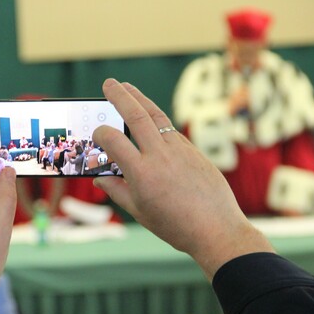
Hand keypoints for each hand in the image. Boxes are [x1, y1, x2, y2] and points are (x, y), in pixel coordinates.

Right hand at [92, 79, 273, 279]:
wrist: (217, 230)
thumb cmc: (175, 226)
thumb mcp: (140, 211)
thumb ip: (117, 191)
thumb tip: (100, 179)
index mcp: (141, 173)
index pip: (113, 140)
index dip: (100, 133)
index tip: (96, 134)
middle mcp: (160, 156)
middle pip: (136, 115)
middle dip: (120, 96)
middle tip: (109, 83)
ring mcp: (180, 150)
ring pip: (157, 116)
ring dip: (140, 99)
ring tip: (127, 88)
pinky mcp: (194, 151)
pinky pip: (171, 130)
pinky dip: (157, 121)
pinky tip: (151, 121)